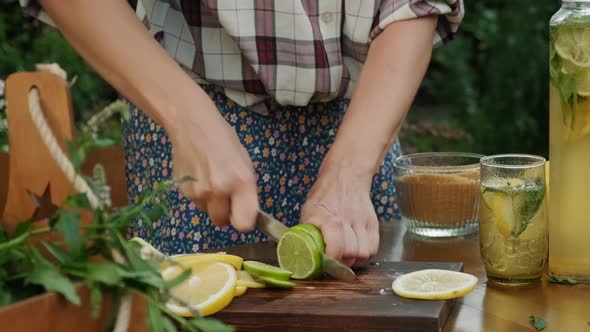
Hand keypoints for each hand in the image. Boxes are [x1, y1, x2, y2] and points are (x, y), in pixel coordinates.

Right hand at [168, 99, 258, 231]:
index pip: (243, 224)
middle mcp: (220, 190)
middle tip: (226, 196)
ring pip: (207, 212)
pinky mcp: (183, 191)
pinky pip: (195, 202)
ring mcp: (199, 192)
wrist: (192, 125)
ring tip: (210, 179)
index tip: (243, 213)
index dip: (243, 221)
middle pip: (222, 222)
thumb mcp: (245, 164)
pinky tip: (199, 176)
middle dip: (225, 213)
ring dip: (211, 203)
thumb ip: (246, 190)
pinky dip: (199, 195)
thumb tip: (246, 213)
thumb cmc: (225, 142)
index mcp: (241, 182)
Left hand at [300, 165, 378, 266]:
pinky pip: (373, 247)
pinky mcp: (373, 222)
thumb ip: (306, 232)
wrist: (345, 176)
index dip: (332, 261)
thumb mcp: (307, 211)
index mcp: (327, 218)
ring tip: (346, 257)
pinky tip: (357, 250)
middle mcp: (346, 220)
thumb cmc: (324, 195)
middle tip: (335, 262)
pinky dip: (366, 253)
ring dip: (355, 260)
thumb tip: (301, 252)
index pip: (335, 248)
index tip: (325, 263)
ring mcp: (361, 221)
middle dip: (342, 263)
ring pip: (364, 253)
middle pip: (351, 254)